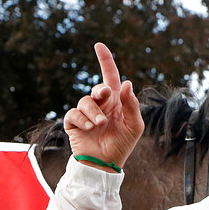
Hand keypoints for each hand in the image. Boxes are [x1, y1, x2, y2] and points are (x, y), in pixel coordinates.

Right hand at [63, 43, 143, 170]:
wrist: (106, 164)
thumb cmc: (122, 145)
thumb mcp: (134, 125)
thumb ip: (131, 105)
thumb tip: (126, 83)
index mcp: (116, 103)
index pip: (111, 77)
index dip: (105, 61)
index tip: (99, 45)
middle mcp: (101, 106)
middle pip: (98, 89)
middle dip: (101, 90)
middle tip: (106, 95)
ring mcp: (86, 114)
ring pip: (85, 102)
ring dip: (94, 112)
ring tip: (100, 125)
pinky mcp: (74, 124)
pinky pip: (74, 114)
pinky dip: (82, 120)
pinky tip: (90, 129)